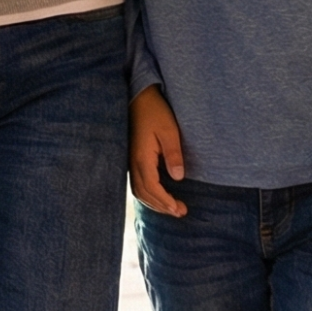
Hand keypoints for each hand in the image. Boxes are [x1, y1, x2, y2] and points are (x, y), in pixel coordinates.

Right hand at [130, 86, 187, 215]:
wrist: (139, 98)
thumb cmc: (155, 112)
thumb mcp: (169, 131)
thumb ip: (173, 154)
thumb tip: (178, 178)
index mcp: (142, 158)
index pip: (152, 188)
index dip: (165, 201)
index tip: (179, 209)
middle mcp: (133, 163)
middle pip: (145, 194)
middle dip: (162, 206)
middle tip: (180, 212)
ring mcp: (131, 162)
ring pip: (139, 191)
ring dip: (155, 202)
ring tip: (171, 208)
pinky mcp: (132, 159)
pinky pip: (137, 183)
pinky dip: (148, 194)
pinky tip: (158, 196)